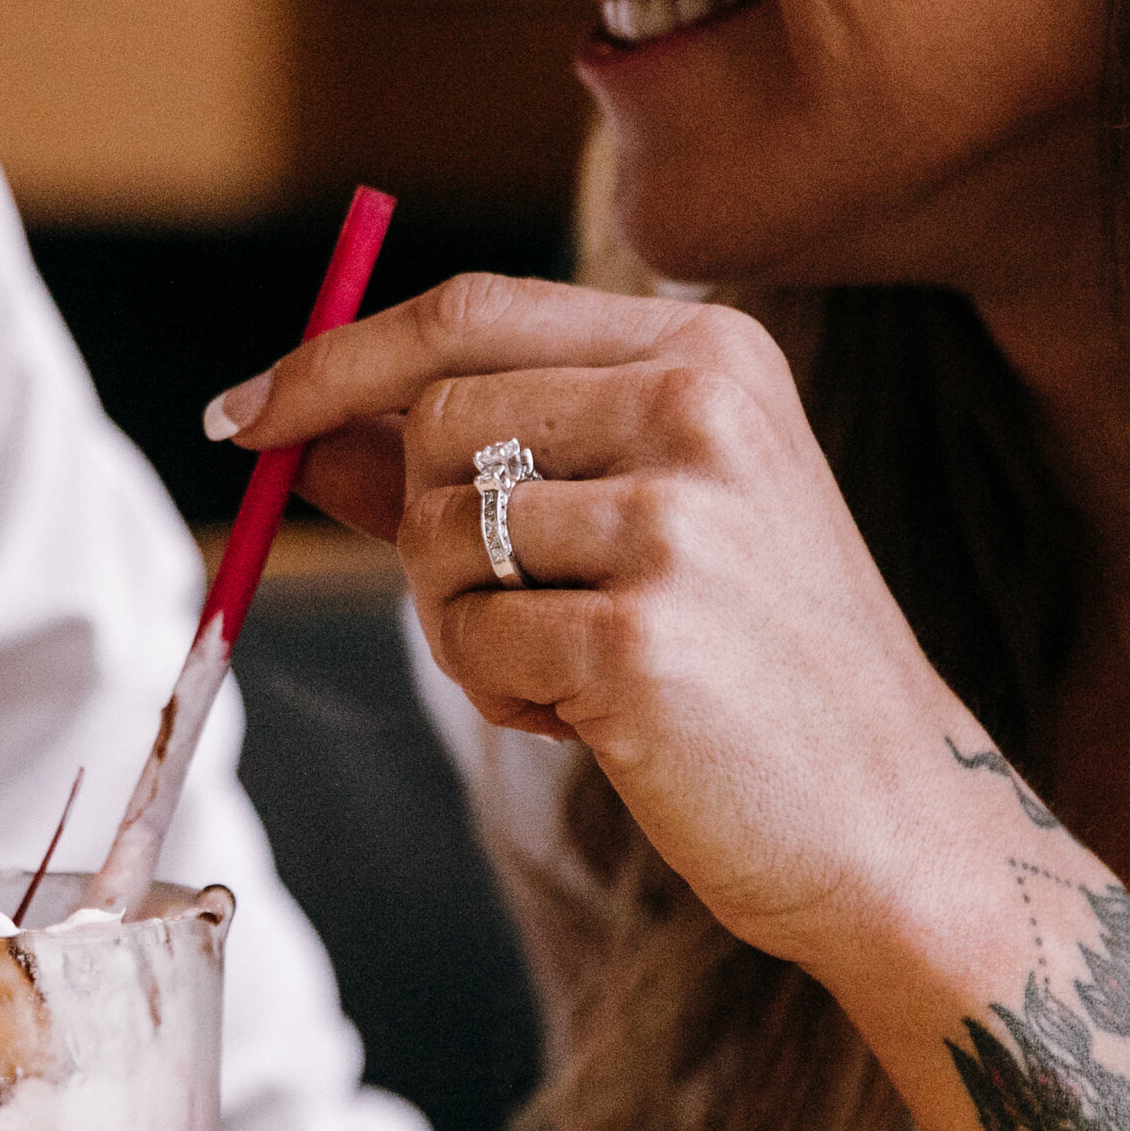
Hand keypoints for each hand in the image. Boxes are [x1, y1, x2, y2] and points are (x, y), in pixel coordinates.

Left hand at [224, 274, 980, 972]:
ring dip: (466, 623)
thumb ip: (457, 465)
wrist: (888, 817)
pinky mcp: (641, 636)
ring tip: (575, 667)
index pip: (465, 313)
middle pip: (432, 424)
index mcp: (706, 350)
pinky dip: (499, 693)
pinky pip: (467, 641)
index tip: (240, 413)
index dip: (332, 359)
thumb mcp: (623, 525)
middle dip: (425, 529)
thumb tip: (288, 424)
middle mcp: (699, 408)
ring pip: (435, 536)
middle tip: (509, 609)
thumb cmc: (741, 664)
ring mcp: (678, 519)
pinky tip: (596, 720)